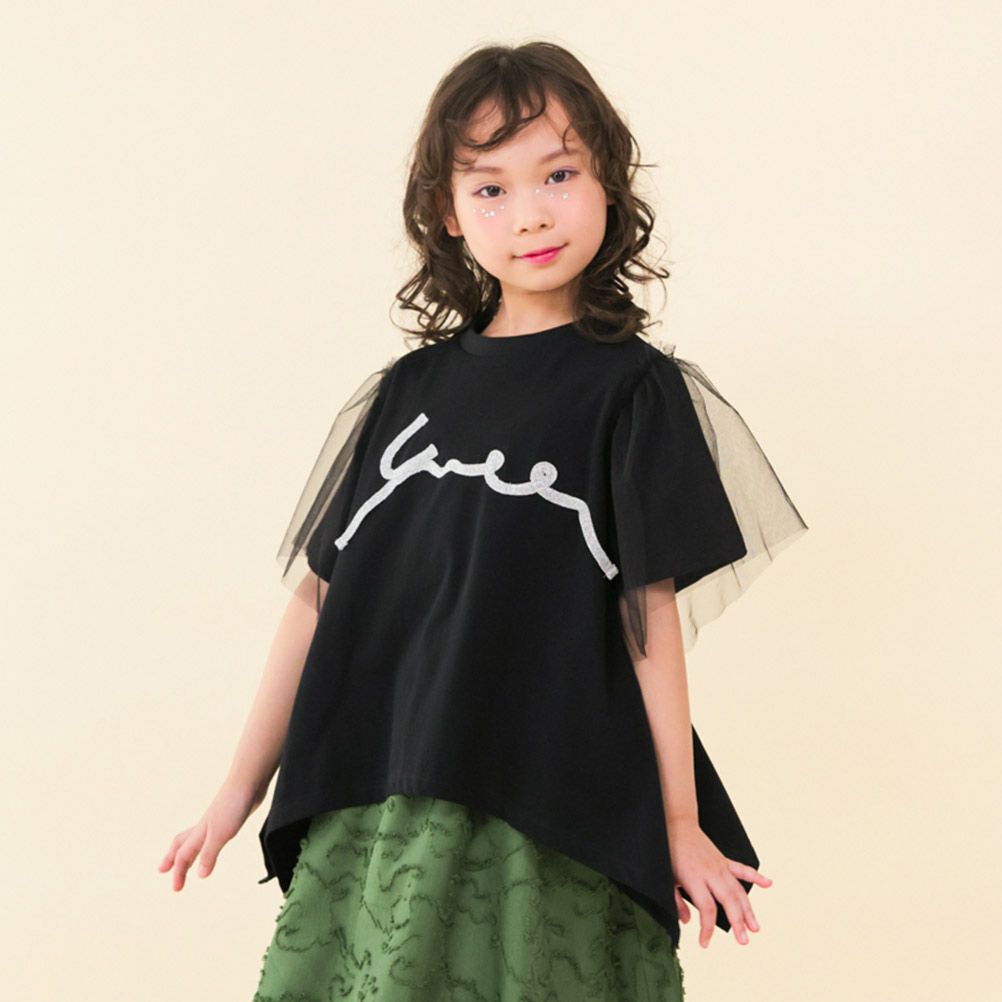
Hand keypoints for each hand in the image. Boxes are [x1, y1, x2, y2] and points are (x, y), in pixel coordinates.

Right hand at [158, 779, 260, 891]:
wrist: (248, 780)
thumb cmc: (234, 805)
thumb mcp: (221, 833)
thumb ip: (210, 853)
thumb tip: (199, 875)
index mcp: (200, 832)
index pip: (183, 855)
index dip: (178, 873)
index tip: (176, 890)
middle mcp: (204, 826)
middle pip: (181, 843)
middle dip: (171, 858)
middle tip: (162, 870)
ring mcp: (215, 820)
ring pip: (195, 837)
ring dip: (187, 850)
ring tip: (186, 859)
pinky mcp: (228, 816)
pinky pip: (210, 833)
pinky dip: (206, 842)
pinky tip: (213, 840)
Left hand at [667, 817, 771, 947]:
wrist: (676, 826)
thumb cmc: (669, 853)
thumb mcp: (667, 880)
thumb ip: (676, 902)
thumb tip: (688, 922)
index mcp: (694, 878)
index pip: (707, 909)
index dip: (707, 929)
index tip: (704, 943)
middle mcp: (711, 873)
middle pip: (728, 900)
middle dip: (738, 922)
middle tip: (744, 941)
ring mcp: (720, 866)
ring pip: (738, 889)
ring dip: (748, 909)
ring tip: (755, 927)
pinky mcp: (724, 860)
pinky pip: (742, 869)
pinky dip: (756, 876)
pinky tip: (768, 884)